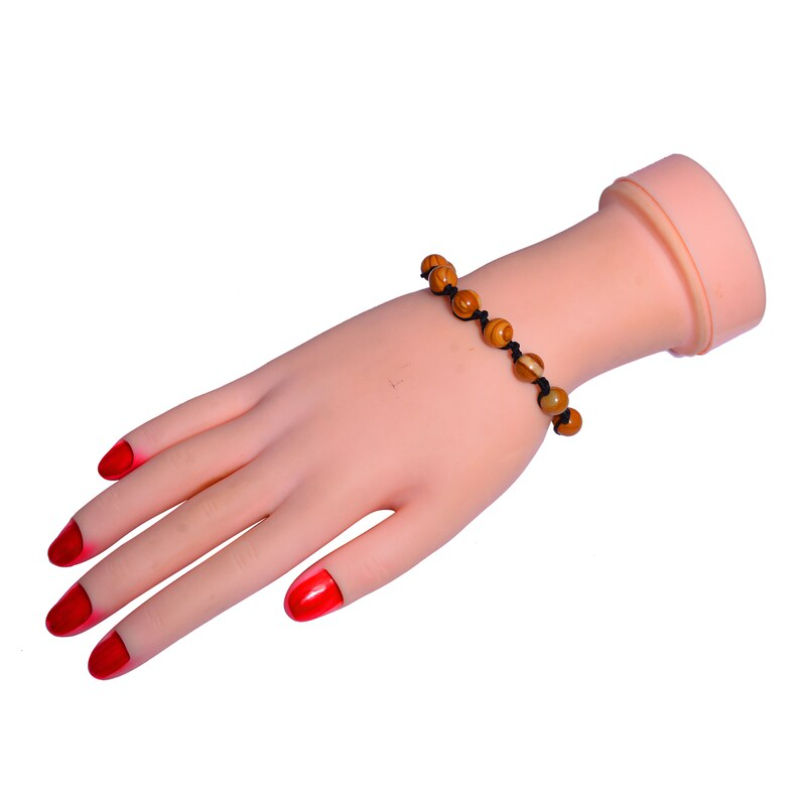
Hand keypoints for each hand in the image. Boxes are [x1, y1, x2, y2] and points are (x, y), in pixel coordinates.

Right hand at [45, 275, 556, 678]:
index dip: (160, 621)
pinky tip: (116, 460)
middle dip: (115, 577)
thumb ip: (371, 563)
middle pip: (185, 522)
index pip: (227, 573)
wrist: (506, 328)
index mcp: (336, 496)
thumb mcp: (447, 513)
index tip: (105, 659)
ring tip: (62, 549)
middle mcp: (295, 449)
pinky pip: (207, 401)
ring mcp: (284, 400)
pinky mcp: (288, 365)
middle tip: (55, 619)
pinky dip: (156, 431)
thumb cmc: (485, 429)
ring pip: (178, 462)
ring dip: (114, 509)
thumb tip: (290, 607)